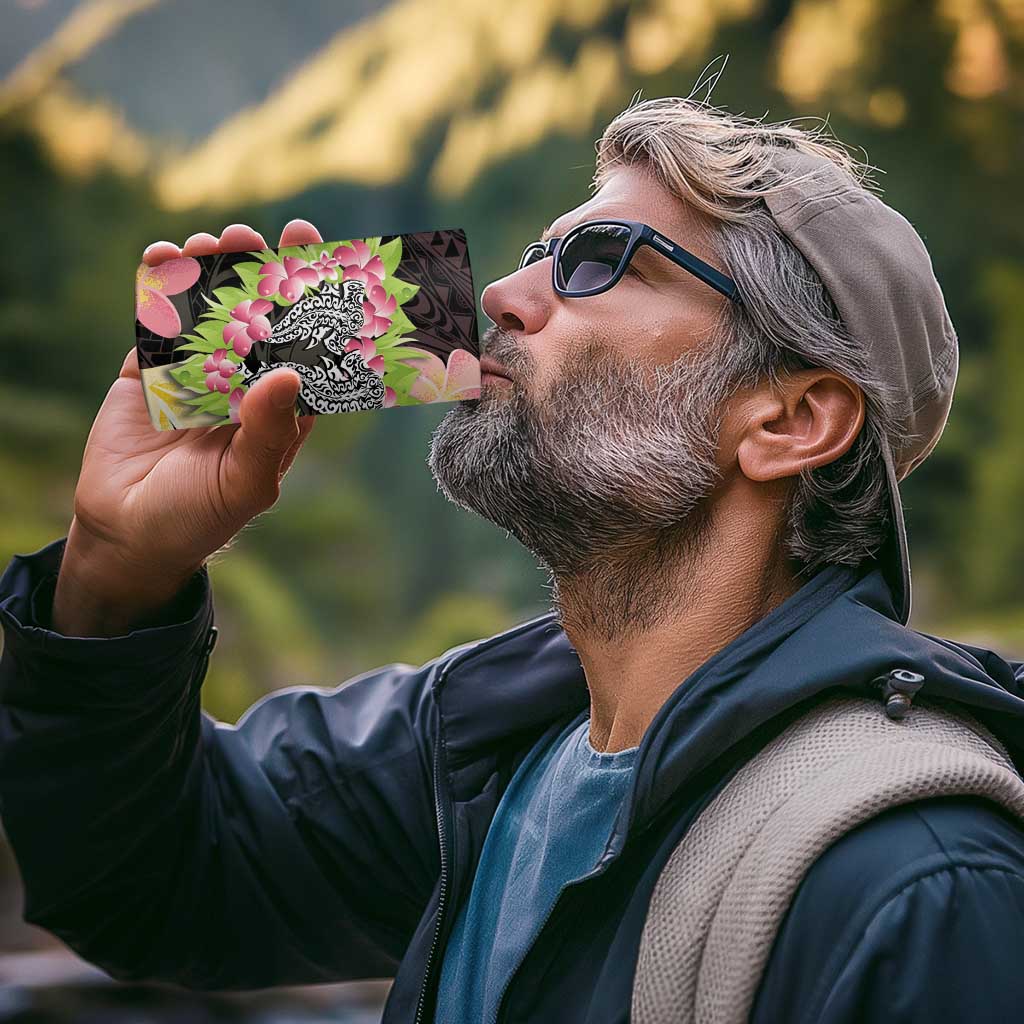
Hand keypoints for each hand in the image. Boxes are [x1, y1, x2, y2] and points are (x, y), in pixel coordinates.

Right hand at [53, 221, 323, 636]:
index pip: (308, 347)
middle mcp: (244, 383)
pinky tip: (165, 256)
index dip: (317, 305)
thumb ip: (267, 431)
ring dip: (215, 271)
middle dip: (264, 272)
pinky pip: (159, 321)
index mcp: (281, 408)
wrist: (127, 534)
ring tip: (215, 242)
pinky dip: (161, 287)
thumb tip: (287, 373)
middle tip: (265, 234)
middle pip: (261, 316)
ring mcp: (196, 372)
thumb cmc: (200, 517)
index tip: (323, 259)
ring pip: (212, 309)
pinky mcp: (150, 370)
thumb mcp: (245, 482)